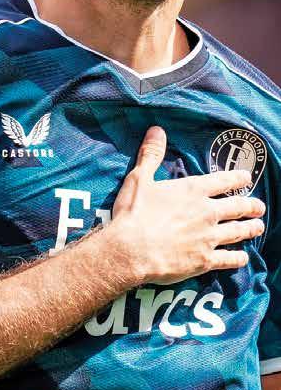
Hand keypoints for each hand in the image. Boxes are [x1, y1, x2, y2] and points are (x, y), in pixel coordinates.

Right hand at [109, 125, 264, 285]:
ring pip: (240, 231)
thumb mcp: (139, 179)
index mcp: (193, 190)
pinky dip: (238, 258)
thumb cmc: (133, 214)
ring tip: (258, 227)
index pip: (225, 180)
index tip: (246, 178)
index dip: (239, 178)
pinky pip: (230, 259)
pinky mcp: (205, 260)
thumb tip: (156, 129)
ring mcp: (209, 237)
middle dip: (252, 206)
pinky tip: (242, 257)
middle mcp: (207, 212)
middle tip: (259, 207)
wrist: (130, 251)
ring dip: (251, 228)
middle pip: (239, 206)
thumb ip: (151, 154)